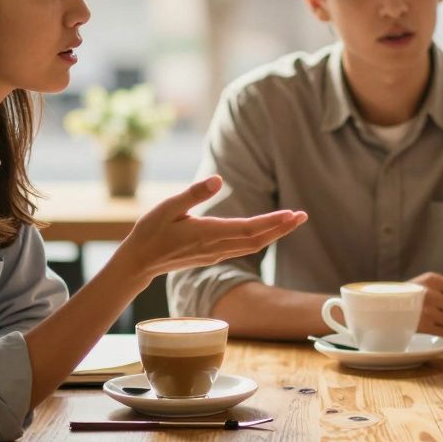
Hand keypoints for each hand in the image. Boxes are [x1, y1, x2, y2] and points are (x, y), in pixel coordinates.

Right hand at [116, 176, 306, 279]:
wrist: (139, 262)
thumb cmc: (150, 231)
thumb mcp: (167, 207)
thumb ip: (193, 193)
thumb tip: (218, 179)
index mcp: (207, 233)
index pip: (248, 229)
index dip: (272, 222)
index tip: (292, 214)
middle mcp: (216, 246)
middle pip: (257, 240)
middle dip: (282, 229)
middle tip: (303, 215)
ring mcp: (215, 253)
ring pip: (252, 245)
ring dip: (274, 234)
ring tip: (292, 220)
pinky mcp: (213, 255)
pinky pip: (243, 247)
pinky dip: (260, 238)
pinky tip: (269, 230)